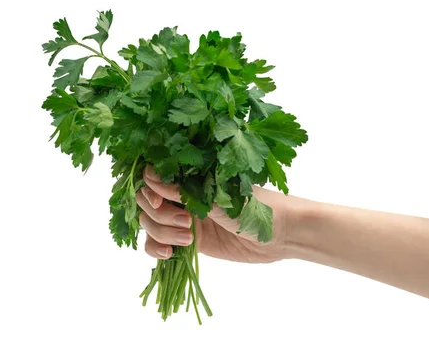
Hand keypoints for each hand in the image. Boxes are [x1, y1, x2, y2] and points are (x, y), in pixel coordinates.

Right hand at [136, 165, 293, 262]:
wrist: (280, 234)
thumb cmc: (255, 206)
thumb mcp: (217, 196)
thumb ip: (182, 189)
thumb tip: (148, 175)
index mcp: (190, 177)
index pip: (153, 179)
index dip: (149, 190)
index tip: (160, 201)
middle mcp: (183, 196)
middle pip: (147, 204)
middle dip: (160, 215)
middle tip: (186, 222)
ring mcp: (183, 219)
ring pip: (151, 225)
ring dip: (162, 233)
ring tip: (188, 238)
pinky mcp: (188, 242)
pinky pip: (159, 244)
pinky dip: (156, 249)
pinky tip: (169, 254)